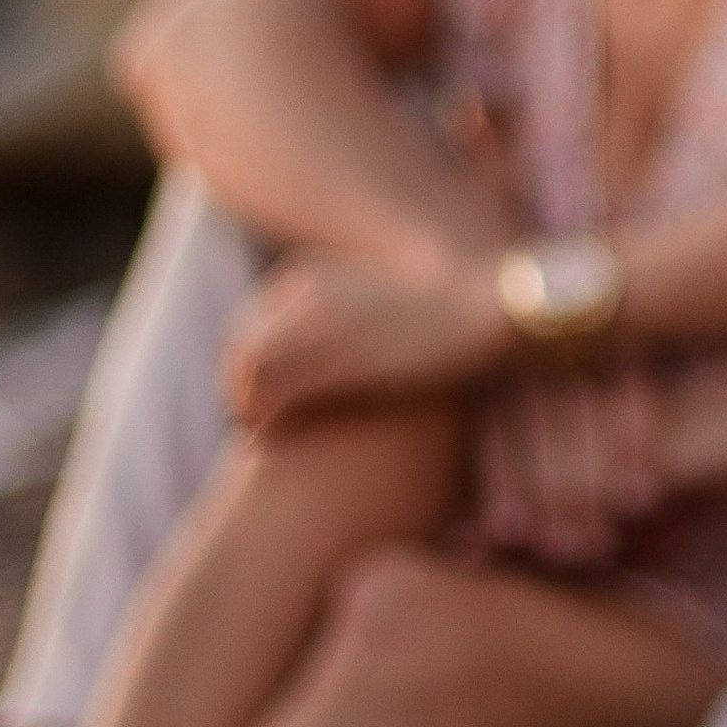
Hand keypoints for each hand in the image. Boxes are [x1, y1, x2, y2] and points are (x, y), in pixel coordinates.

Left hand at [225, 254, 504, 430]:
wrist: (488, 309)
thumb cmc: (447, 317)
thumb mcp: (384, 305)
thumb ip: (348, 320)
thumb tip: (339, 351)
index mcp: (309, 276)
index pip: (249, 326)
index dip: (245, 369)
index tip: (255, 402)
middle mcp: (305, 296)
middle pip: (240, 349)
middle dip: (237, 391)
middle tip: (248, 430)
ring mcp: (320, 327)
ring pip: (248, 372)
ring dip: (244, 410)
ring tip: (254, 444)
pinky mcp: (339, 360)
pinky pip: (277, 394)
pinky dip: (263, 422)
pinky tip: (268, 449)